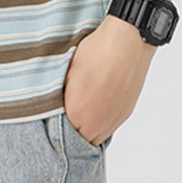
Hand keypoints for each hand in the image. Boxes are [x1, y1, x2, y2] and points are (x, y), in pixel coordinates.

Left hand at [63, 14, 156, 145]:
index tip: (56, 115)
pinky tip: (98, 101)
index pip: (64, 136)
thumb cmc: (96, 52)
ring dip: (90, 126)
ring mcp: (114, 119)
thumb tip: (58, 106)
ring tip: (84, 105)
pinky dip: (103, 119)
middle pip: (82, 140)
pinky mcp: (126, 112)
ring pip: (98, 136)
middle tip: (68, 112)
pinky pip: (111, 125)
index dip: (58, 127)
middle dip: (74, 130)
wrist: (126, 42)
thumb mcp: (68, 71)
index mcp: (78, 113)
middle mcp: (98, 123)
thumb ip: (61, 97)